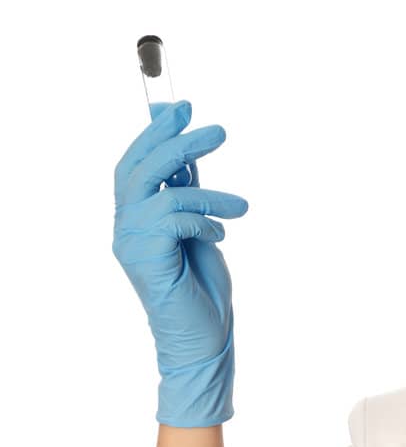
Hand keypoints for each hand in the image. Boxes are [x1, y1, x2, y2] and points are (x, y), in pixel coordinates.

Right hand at [112, 99, 249, 426]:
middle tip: (218, 131)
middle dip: (179, 142)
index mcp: (133, 218)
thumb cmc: (201, 289)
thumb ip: (186, 194)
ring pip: (163, 191)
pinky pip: (175, 219)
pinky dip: (205, 221)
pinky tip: (221, 236)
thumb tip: (187, 155)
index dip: (154, 133)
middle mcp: (124, 227)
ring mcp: (130, 243)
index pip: (134, 164)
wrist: (203, 338)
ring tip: (242, 206)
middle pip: (143, 168)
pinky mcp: (146, 258)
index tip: (180, 107)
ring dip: (209, 190)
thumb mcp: (197, 229)